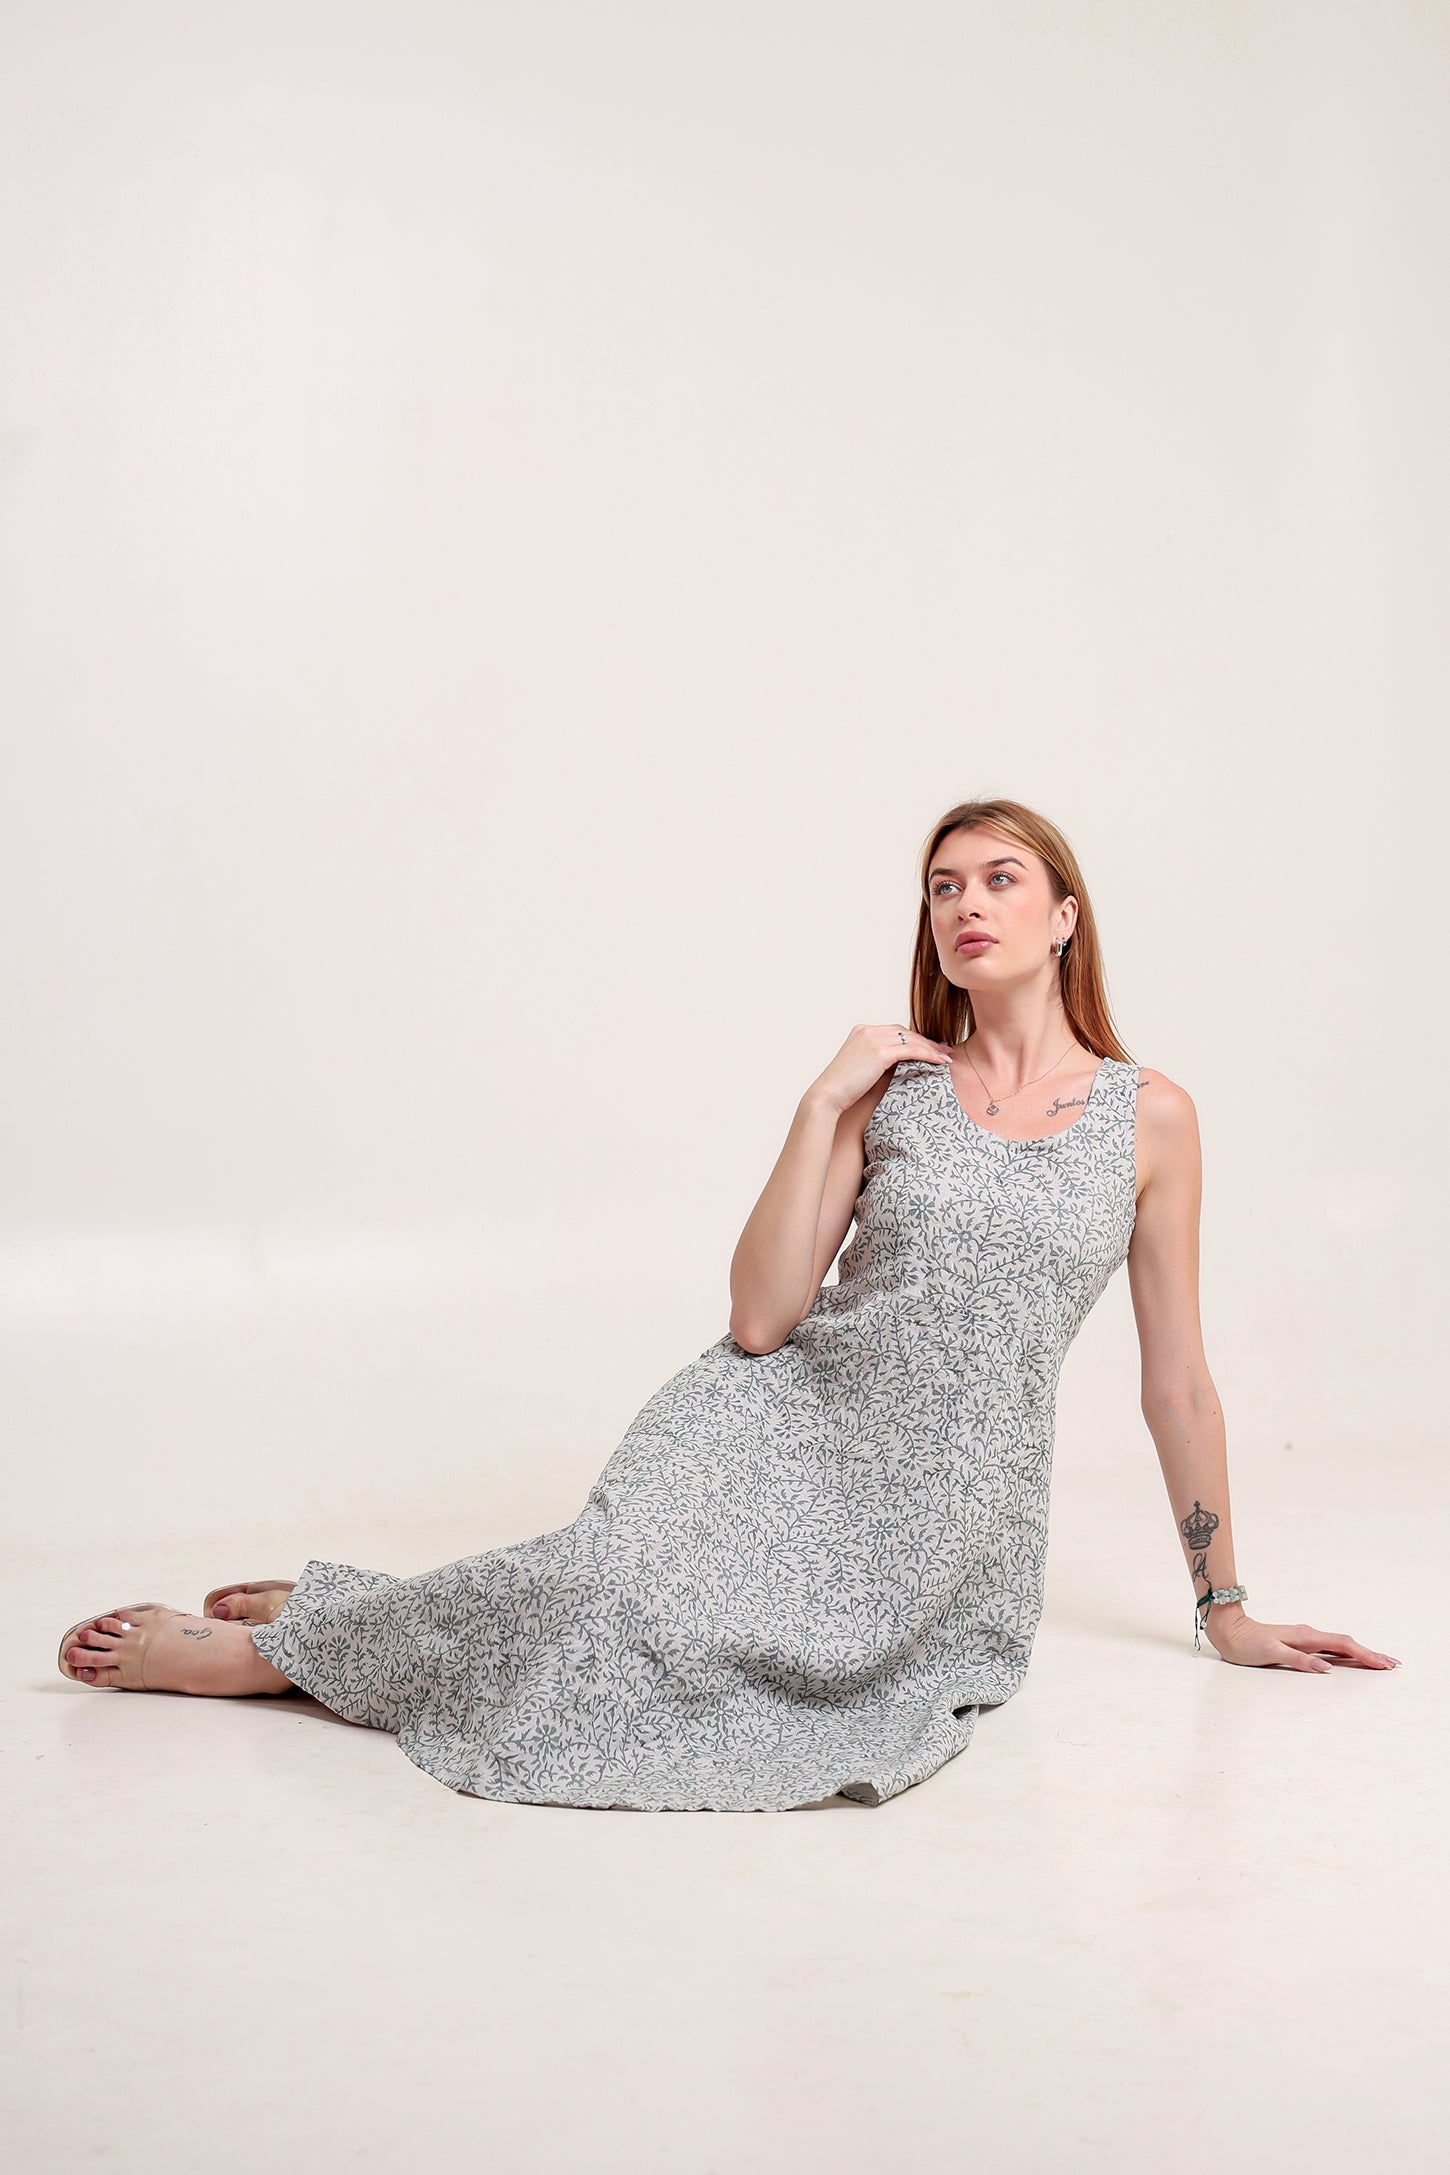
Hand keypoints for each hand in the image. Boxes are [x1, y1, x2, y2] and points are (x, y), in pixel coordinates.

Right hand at [811, 1023, 952, 1115]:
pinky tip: (940, 1062)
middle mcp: (867, 1030)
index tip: (930, 1049)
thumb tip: (905, 1064)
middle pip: (905, 1032)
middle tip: (945, 1051)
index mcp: (861, 1031)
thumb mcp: (863, 1068)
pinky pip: (911, 1050)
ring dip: (932, 1049)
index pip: (895, 1031)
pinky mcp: (880, 1052)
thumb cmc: (844, 1089)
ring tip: (947, 1058)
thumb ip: (881, 1061)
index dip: (914, 1040)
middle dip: (927, 1042)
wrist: (828, 1096)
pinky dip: (928, 1055)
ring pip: (911, 1040)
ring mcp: (873, 1039)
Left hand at [1206, 1611, 1400, 1671]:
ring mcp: (1306, 1639)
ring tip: (1380, 1662)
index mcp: (1305, 1637)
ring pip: (1340, 1646)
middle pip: (1346, 1644)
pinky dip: (1345, 1654)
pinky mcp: (1300, 1644)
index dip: (1364, 1655)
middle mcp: (1309, 1636)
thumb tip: (1325, 1668)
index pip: (1342, 1646)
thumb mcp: (1271, 1652)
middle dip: (1370, 1654)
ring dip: (1361, 1654)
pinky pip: (1330, 1649)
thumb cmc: (1247, 1644)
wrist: (1230, 1631)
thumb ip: (1298, 1660)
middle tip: (1392, 1664)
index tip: (1382, 1663)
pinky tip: (1352, 1660)